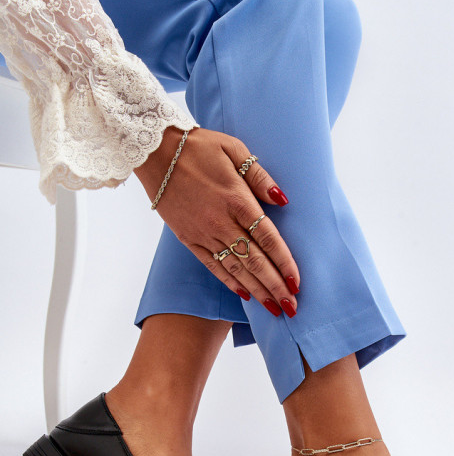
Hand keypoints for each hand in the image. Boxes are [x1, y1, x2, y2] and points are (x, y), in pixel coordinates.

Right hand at [133, 126, 299, 316]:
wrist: (155, 152)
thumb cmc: (199, 147)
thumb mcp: (235, 150)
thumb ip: (260, 176)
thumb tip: (282, 201)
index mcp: (237, 199)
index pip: (268, 239)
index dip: (285, 263)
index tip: (297, 282)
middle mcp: (222, 222)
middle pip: (255, 261)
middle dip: (275, 286)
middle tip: (292, 307)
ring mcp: (204, 233)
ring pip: (236, 269)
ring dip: (257, 291)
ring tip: (274, 308)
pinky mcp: (188, 238)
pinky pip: (212, 265)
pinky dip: (230, 281)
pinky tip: (245, 295)